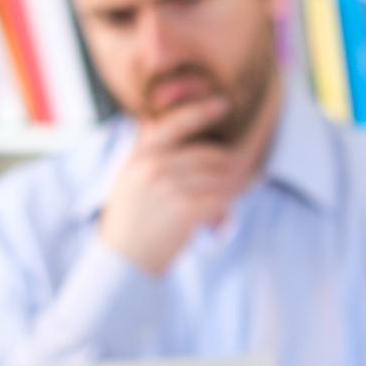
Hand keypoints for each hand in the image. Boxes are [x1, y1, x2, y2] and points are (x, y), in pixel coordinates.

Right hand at [100, 97, 257, 274]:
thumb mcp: (127, 179)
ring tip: (228, 203)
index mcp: (140, 157)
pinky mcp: (184, 209)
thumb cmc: (129, 223)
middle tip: (243, 179)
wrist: (122, 262)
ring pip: (220, 178)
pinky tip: (220, 219)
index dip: (201, 111)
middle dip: (231, 168)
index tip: (223, 103)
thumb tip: (150, 121)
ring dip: (231, 190)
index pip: (175, 124)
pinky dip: (225, 209)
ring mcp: (169, 186)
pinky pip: (220, 199)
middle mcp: (154, 167)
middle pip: (211, 155)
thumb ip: (141, 150)